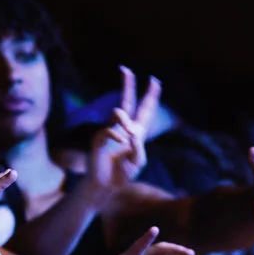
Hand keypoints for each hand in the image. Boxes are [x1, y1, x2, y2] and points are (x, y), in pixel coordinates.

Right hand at [87, 67, 159, 193]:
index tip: (155, 80)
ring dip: (126, 122)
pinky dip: (117, 136)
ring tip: (128, 135)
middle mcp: (122, 127)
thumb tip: (130, 132)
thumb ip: (138, 147)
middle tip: (126, 69)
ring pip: (119, 112)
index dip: (151, 96)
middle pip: (126, 100)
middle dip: (127, 85)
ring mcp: (110, 130)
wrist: (106, 185)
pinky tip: (120, 143)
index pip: (144, 110)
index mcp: (136, 132)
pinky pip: (110, 129)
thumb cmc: (123, 173)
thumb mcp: (138, 161)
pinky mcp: (99, 137)